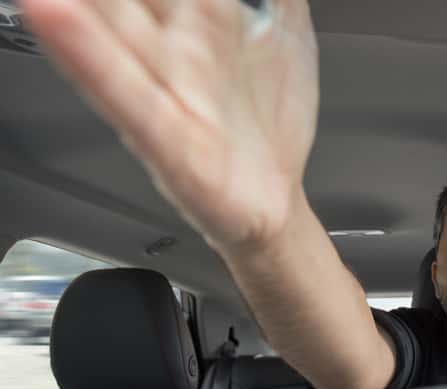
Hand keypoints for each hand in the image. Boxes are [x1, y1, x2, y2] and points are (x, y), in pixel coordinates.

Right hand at [20, 0, 318, 249]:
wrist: (273, 202)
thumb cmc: (264, 121)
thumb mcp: (286, 27)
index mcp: (195, 11)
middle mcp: (168, 42)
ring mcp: (164, 88)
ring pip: (108, 20)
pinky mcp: (167, 140)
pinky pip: (124, 93)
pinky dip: (88, 55)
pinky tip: (51, 13)